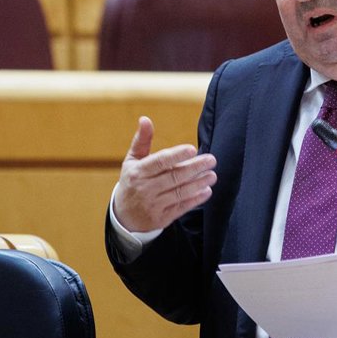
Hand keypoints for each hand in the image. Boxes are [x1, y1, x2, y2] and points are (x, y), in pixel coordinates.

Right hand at [111, 116, 215, 232]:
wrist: (123, 216)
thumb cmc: (132, 181)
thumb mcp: (132, 161)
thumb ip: (142, 140)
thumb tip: (145, 119)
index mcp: (138, 172)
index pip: (159, 162)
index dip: (177, 155)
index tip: (193, 149)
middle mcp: (145, 188)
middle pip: (174, 177)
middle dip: (195, 168)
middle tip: (211, 160)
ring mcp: (153, 204)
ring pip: (179, 192)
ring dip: (199, 183)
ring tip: (212, 175)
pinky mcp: (161, 218)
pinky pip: (181, 207)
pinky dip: (195, 199)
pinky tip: (207, 191)